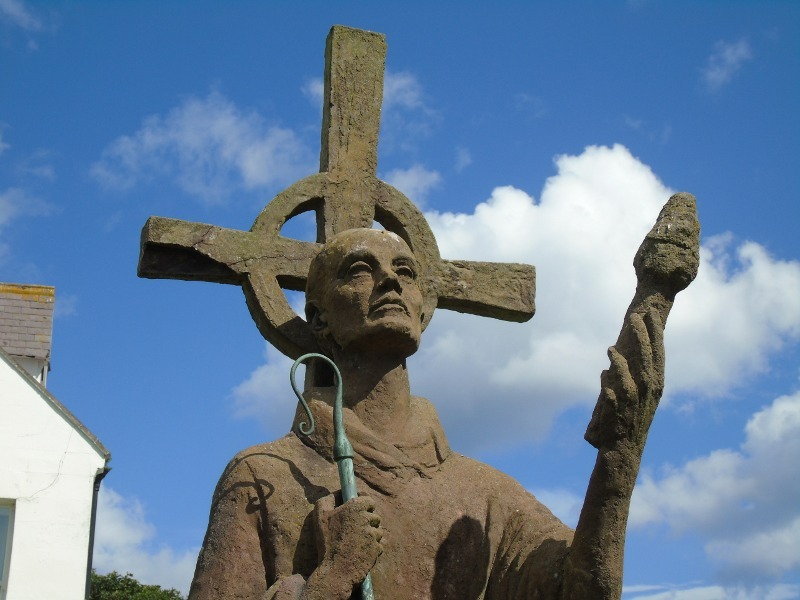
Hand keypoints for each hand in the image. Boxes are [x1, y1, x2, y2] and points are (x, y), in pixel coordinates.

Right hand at [304, 494, 382, 598]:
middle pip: (375, 516)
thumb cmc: (327, 543)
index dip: (364, 505)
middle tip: (355, 529)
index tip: (358, 510)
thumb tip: (336, 493)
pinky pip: (379, 544)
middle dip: (368, 521)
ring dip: (371, 535)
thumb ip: (326, 500)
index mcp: (355, 508)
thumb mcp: (320, 517)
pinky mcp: (378, 548)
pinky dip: (373, 547)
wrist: (336, 571)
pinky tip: (361, 551)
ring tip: (356, 542)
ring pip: (378, 530)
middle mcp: (367, 518)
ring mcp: (374, 534)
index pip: (369, 500)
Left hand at [585, 307, 664, 448]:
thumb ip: (631, 370)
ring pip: (630, 381)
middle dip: (641, 338)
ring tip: (610, 349)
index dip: (654, 333)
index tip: (649, 313)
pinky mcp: (618, 416)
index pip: (657, 354)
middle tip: (634, 316)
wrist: (623, 448)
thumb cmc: (630, 415)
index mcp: (655, 384)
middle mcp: (648, 393)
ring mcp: (633, 405)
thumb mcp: (637, 390)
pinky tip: (603, 375)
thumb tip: (617, 351)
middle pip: (646, 362)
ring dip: (621, 365)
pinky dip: (610, 388)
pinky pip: (614, 400)